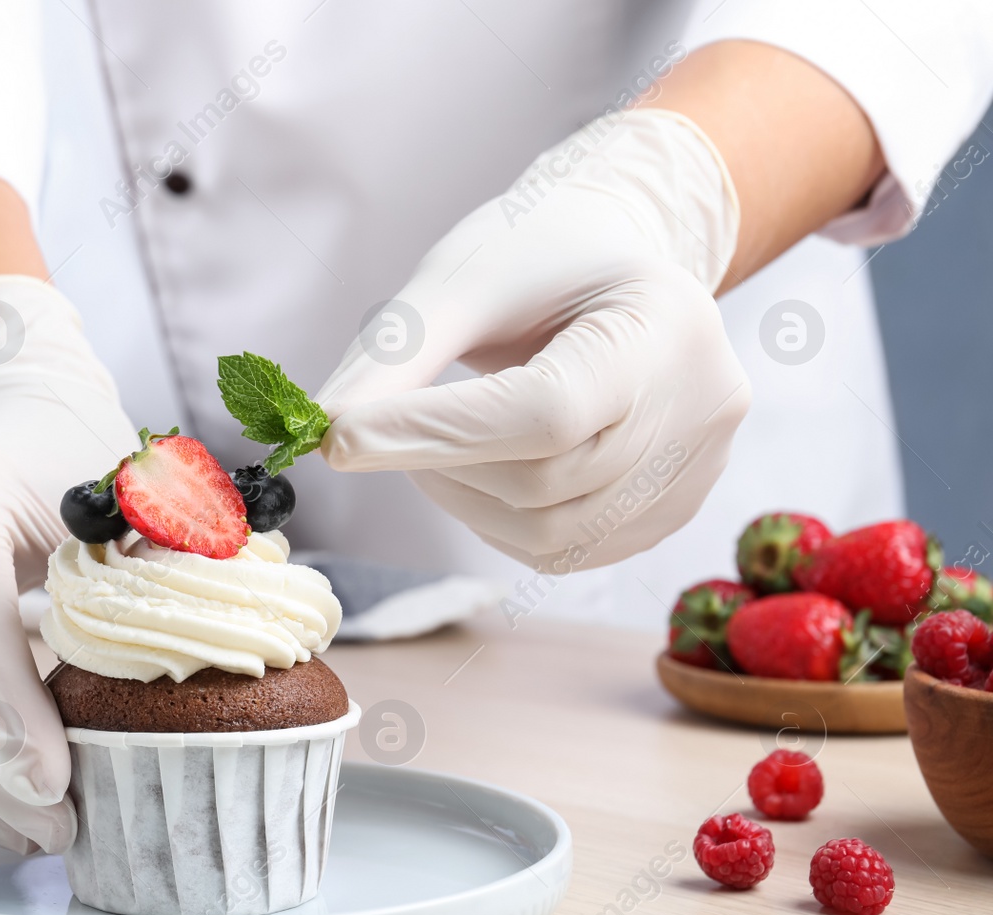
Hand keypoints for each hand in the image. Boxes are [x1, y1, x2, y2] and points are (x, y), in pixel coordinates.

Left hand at [315, 109, 751, 570]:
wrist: (616, 258)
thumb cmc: (537, 252)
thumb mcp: (463, 278)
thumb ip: (397, 356)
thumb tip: (324, 431)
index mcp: (665, 322)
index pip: (546, 412)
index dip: (436, 434)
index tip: (340, 437)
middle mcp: (703, 404)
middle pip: (546, 480)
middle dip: (441, 464)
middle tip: (378, 431)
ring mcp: (697, 468)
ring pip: (552, 532)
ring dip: (464, 501)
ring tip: (433, 445)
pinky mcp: (671, 510)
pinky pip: (567, 550)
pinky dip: (501, 522)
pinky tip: (482, 469)